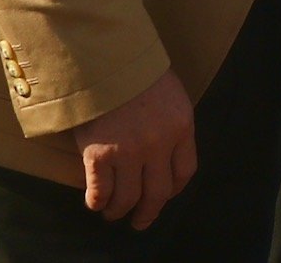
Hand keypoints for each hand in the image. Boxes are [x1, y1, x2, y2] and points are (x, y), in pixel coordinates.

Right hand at [69, 69, 195, 227]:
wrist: (106, 59)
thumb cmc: (137, 72)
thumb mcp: (170, 95)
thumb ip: (170, 124)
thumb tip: (162, 153)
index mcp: (181, 127)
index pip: (184, 172)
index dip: (173, 189)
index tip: (164, 195)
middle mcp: (158, 144)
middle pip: (158, 192)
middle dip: (149, 212)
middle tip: (140, 221)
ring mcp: (128, 151)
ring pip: (128, 198)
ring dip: (119, 211)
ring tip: (113, 212)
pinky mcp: (98, 155)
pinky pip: (100, 191)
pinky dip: (97, 201)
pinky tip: (96, 201)